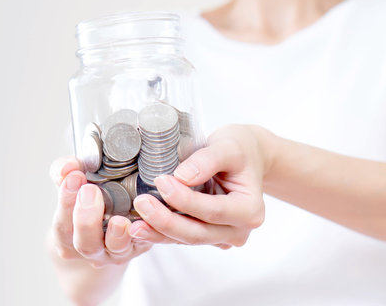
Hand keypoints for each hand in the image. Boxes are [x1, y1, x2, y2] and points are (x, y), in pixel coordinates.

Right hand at [48, 156, 173, 267]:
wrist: (112, 219)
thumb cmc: (88, 199)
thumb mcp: (73, 184)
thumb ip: (65, 171)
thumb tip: (67, 167)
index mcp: (69, 234)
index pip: (62, 223)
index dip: (66, 201)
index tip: (75, 177)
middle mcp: (91, 248)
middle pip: (85, 243)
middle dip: (86, 219)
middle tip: (90, 190)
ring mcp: (116, 251)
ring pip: (115, 248)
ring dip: (116, 235)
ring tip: (119, 220)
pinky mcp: (140, 245)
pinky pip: (144, 241)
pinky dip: (145, 232)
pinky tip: (145, 222)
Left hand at [131, 125, 268, 248]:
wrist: (249, 157)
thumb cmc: (241, 149)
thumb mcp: (228, 146)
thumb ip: (207, 160)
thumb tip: (181, 177)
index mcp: (251, 210)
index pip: (213, 210)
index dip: (184, 200)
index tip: (161, 181)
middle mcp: (239, 230)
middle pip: (198, 232)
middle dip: (166, 221)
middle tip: (141, 203)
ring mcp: (224, 237)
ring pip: (188, 239)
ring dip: (160, 232)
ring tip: (134, 224)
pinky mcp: (209, 236)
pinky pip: (184, 237)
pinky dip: (163, 232)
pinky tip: (142, 226)